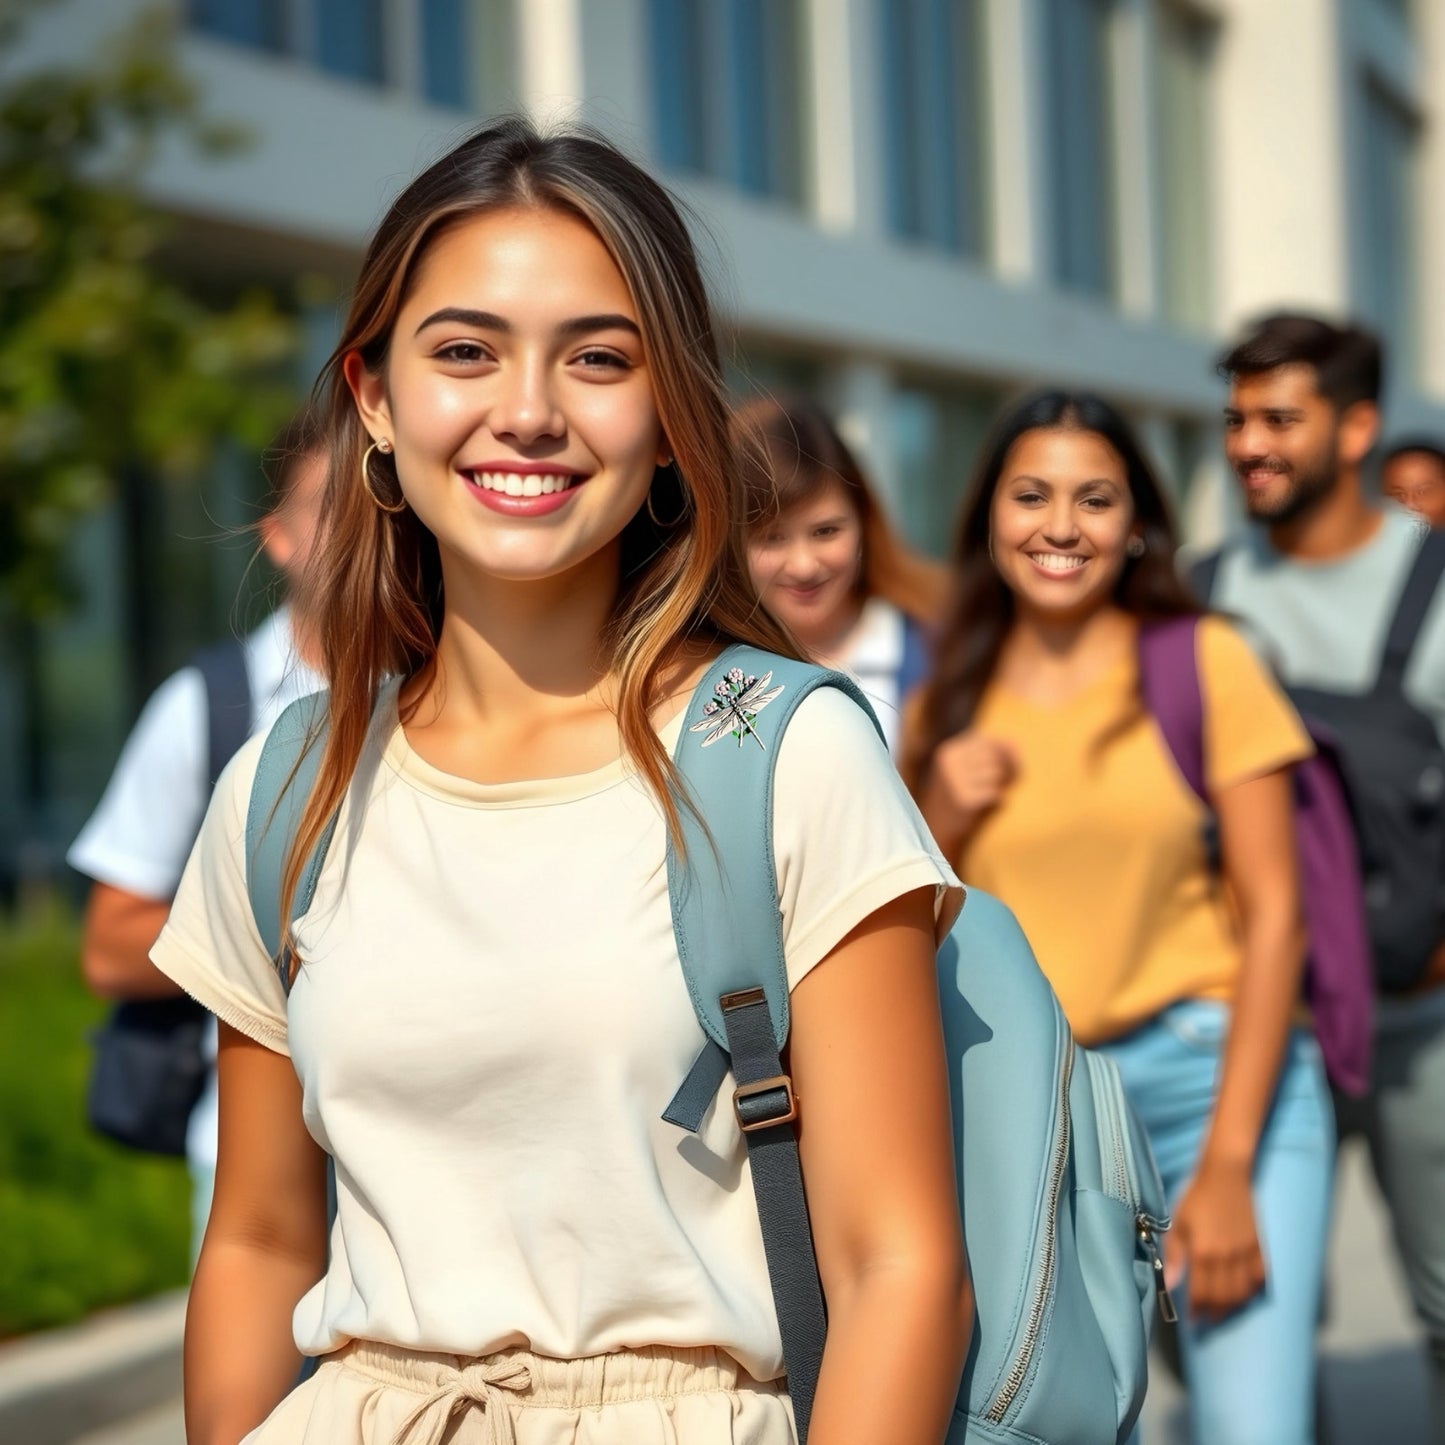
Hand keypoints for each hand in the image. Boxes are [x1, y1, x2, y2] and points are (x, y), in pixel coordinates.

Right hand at [924, 732, 1017, 843]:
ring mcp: (954, 781)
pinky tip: (984, 809)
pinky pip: (996, 794)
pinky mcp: (964, 801)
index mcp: (949, 751)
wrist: (937, 835)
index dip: (1004, 755)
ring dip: (1000, 787)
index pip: (988, 741)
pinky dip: (998, 802)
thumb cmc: (961, 801)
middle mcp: (950, 762)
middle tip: (996, 788)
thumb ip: (994, 755)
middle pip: (995, 756)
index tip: (1004, 772)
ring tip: (987, 799)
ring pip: (997, 774)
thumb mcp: (970, 772)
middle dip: (1006, 771)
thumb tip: (1015, 744)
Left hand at [1165, 1158, 1264, 1320]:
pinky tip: (1244, 1293)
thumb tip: (1169, 1285)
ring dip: (1233, 1306)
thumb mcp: (1178, 1223)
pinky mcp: (1259, 1247)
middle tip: (1208, 1320)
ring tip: (1223, 1312)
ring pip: (1243, 1292)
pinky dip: (1252, 1290)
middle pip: (1224, 1297)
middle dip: (1215, 1313)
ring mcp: (1246, 1253)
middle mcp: (1227, 1257)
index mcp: (1203, 1252)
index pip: (1201, 1293)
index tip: (1193, 1321)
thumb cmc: (1196, 1197)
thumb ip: (1174, 1256)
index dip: (1197, 1310)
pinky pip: (1260, 1278)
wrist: (1225, 1175)